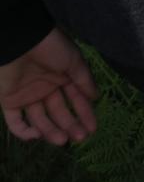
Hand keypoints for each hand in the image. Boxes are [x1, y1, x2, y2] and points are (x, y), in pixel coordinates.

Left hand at [0, 29, 97, 146]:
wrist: (21, 41)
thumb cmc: (51, 47)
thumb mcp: (73, 60)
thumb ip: (84, 80)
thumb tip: (96, 97)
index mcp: (62, 78)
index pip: (75, 100)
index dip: (84, 114)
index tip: (92, 128)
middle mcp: (46, 89)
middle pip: (58, 113)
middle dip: (70, 125)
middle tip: (79, 138)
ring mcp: (28, 97)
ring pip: (40, 121)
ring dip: (51, 132)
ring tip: (61, 140)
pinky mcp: (9, 102)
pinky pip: (16, 123)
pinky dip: (24, 133)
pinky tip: (36, 135)